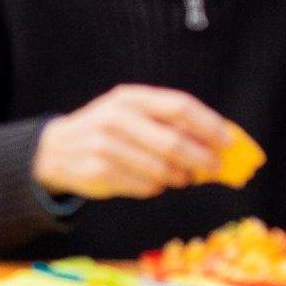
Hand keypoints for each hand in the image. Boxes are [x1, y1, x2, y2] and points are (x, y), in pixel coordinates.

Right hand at [33, 85, 238, 200]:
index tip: (229, 143)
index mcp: (130, 98)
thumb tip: (222, 145)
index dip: (209, 125)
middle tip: (215, 169)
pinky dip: (155, 188)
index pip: (179, 107)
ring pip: (161, 169)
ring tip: (179, 177)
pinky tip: (149, 181)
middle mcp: (115, 117)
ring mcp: (103, 144)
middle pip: (173, 141)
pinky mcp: (97, 170)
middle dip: (201, 159)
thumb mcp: (134, 116)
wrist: (56, 149)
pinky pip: (144, 186)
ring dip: (178, 177)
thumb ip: (172, 124)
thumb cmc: (109, 131)